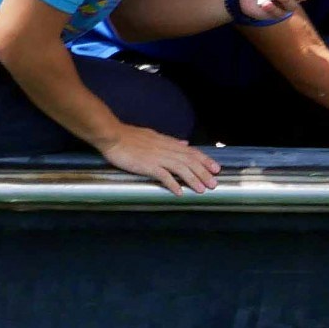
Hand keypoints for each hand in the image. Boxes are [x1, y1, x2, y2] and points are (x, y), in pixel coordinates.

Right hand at [97, 125, 221, 194]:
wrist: (112, 136)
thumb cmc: (129, 136)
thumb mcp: (153, 135)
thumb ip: (169, 141)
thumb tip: (184, 143)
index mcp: (167, 142)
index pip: (191, 151)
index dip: (205, 160)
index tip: (216, 168)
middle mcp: (166, 149)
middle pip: (190, 161)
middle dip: (204, 172)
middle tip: (214, 183)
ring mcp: (157, 157)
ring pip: (181, 168)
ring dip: (193, 179)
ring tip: (202, 190)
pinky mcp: (147, 165)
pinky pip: (163, 175)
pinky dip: (173, 184)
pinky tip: (180, 192)